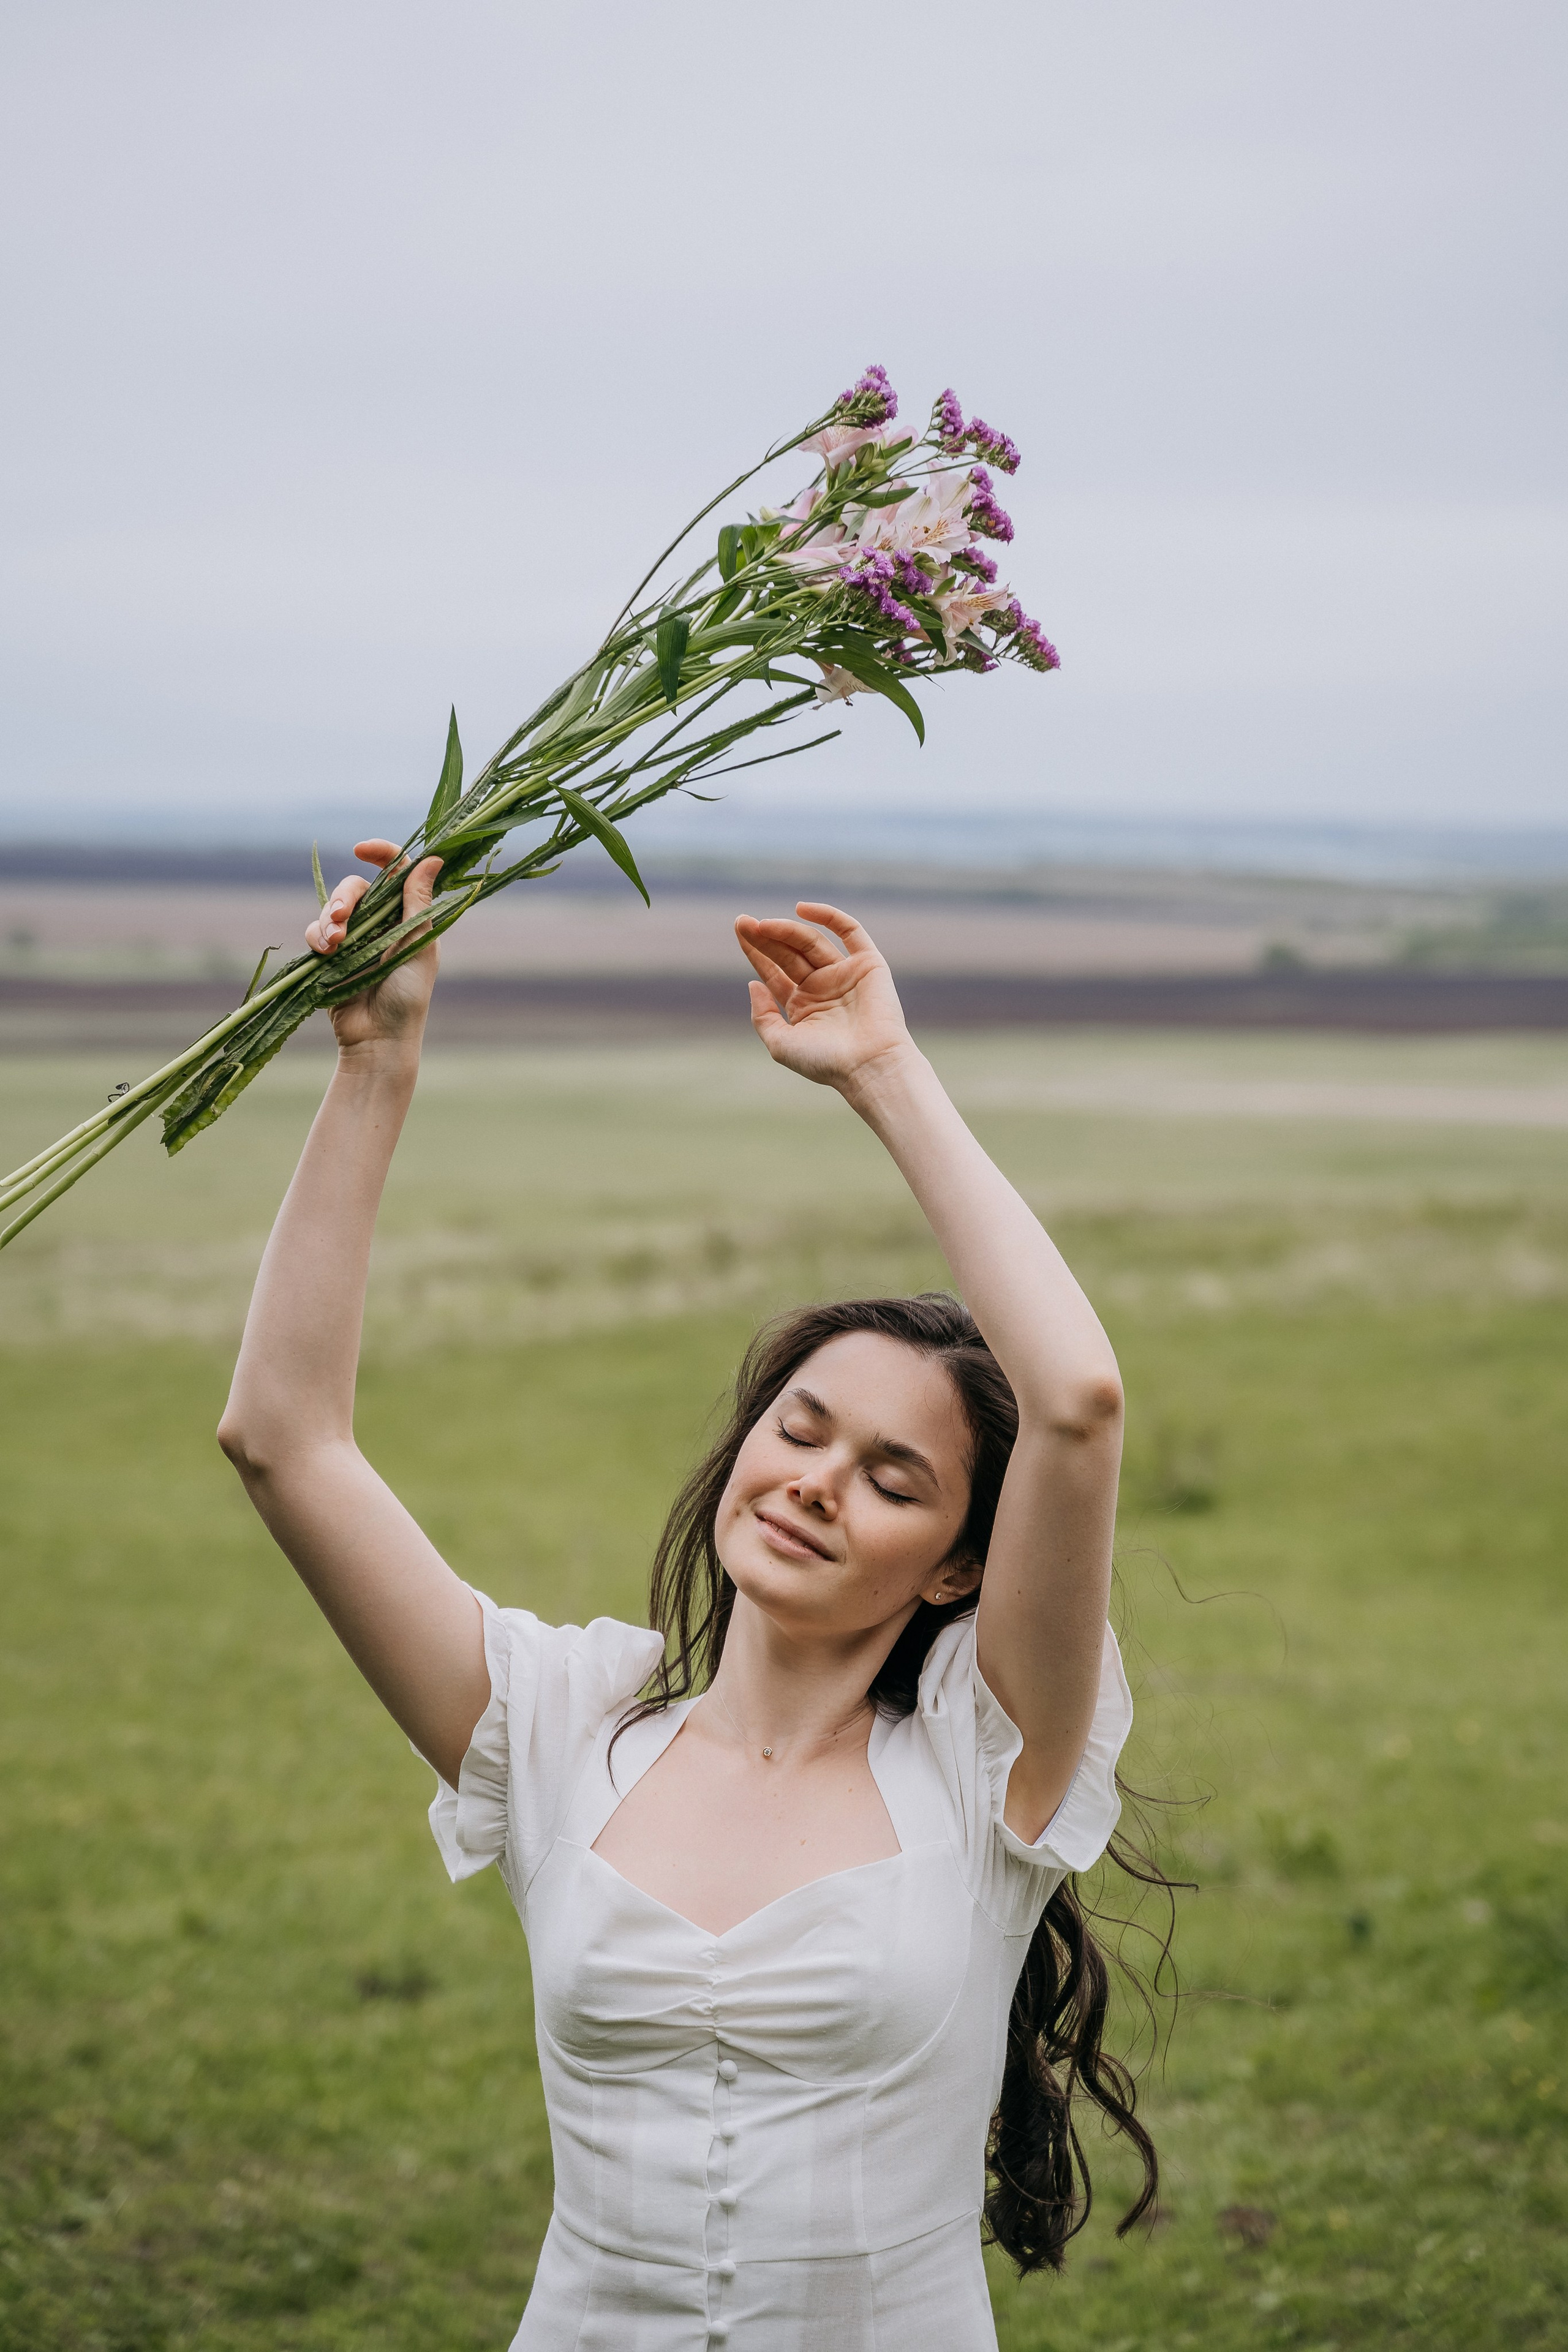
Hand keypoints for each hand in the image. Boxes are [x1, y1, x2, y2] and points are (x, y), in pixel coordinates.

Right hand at [305, 838, 443, 1053]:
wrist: (378, 1039)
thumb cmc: (408, 998)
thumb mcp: (418, 947)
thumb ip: (418, 904)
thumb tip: (434, 858)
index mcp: (407, 918)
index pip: (396, 872)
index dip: (381, 853)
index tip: (361, 849)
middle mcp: (380, 923)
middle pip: (356, 888)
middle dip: (344, 897)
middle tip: (342, 917)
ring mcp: (354, 939)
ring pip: (332, 908)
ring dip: (329, 920)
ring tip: (335, 944)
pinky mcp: (330, 956)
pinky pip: (315, 931)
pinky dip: (317, 936)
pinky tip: (326, 953)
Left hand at [735, 903, 913, 1090]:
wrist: (869, 1065)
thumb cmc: (826, 1062)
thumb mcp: (781, 1044)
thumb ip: (763, 1016)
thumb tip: (752, 983)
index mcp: (803, 1005)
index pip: (774, 971)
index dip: (755, 951)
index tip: (739, 929)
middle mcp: (823, 987)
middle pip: (788, 953)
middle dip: (765, 937)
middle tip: (743, 922)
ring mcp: (845, 974)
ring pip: (811, 942)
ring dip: (787, 930)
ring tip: (762, 925)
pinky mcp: (868, 964)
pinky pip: (850, 931)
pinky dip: (829, 916)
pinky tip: (801, 908)